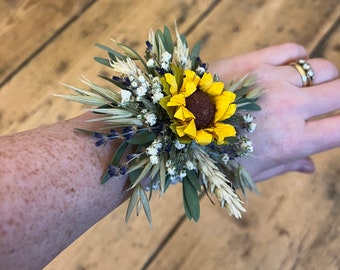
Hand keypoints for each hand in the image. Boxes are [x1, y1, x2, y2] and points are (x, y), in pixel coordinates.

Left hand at [209, 43, 339, 180]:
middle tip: (327, 102)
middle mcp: (287, 108)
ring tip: (307, 86)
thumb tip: (311, 167)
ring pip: (321, 67)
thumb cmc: (211, 158)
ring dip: (321, 78)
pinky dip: (299, 57)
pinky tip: (291, 67)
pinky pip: (292, 49)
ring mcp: (270, 80)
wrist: (171, 127)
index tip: (336, 123)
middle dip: (339, 97)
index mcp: (290, 141)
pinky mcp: (252, 61)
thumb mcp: (250, 172)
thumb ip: (285, 165)